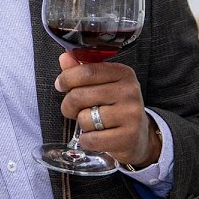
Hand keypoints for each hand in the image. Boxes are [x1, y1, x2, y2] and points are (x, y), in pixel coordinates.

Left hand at [54, 52, 160, 168]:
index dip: (67, 78)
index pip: (87, 71)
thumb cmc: (115, 107)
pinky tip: (95, 136)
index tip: (60, 84)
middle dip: (68, 105)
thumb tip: (65, 57)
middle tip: (72, 110)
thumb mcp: (103, 84)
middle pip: (80, 95)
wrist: (138, 135)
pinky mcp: (128, 137)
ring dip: (81, 124)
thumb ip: (82, 70)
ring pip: (84, 118)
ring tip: (91, 123)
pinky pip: (91, 139)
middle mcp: (129, 91)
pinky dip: (86, 140)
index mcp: (123, 73)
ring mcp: (131, 114)